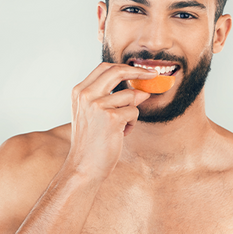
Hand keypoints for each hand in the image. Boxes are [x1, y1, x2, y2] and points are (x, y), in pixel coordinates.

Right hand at [66, 62, 154, 178]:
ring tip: (121, 127)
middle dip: (138, 72)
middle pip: (117, 71)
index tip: (139, 70)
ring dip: (131, 112)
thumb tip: (141, 90)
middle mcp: (86, 95)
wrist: (84, 166)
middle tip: (153, 75)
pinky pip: (134, 112)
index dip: (124, 66)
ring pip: (130, 96)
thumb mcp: (94, 114)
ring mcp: (98, 105)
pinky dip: (131, 124)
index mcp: (79, 92)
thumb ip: (112, 98)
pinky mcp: (111, 118)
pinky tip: (120, 134)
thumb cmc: (91, 142)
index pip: (104, 68)